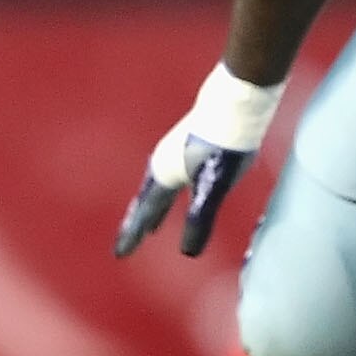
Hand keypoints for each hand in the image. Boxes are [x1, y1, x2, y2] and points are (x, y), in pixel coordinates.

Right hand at [114, 65, 280, 257]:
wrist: (234, 102)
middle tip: (128, 242)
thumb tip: (187, 253)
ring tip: (151, 224)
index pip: (144, 213)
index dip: (134, 234)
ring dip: (151, 208)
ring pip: (156, 188)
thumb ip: (200, 219)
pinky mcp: (187, 146)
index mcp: (164, 175)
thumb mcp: (214, 186)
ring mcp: (173, 152)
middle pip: (145, 201)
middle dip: (137, 223)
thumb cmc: (224, 143)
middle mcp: (162, 164)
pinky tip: (176, 189)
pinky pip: (168, 178)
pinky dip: (165, 193)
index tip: (121, 254)